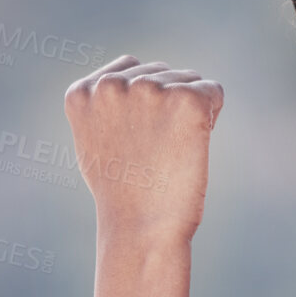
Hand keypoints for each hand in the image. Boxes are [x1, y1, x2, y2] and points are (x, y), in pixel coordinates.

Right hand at [63, 55, 223, 238]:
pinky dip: (212, 115)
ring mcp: (148, 90)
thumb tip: (132, 81)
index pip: (130, 68)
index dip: (145, 103)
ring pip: (188, 80)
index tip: (140, 138)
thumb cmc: (122, 194)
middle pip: (161, 72)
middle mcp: (110, 85)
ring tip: (172, 150)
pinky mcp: (185, 100)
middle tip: (158, 150)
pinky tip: (193, 144)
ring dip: (189, 111)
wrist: (142, 228)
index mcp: (82, 92)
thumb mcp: (95, 141)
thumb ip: (106, 105)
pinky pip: (213, 91)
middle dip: (168, 104)